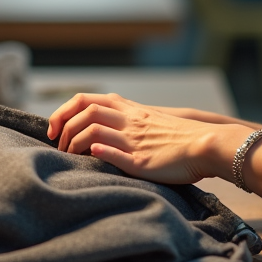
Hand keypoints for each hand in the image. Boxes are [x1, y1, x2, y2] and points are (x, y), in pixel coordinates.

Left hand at [46, 93, 240, 184]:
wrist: (207, 144)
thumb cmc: (178, 138)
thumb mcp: (149, 121)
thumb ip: (127, 121)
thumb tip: (101, 133)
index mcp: (129, 110)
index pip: (85, 100)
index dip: (63, 112)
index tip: (54, 129)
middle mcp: (128, 121)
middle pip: (85, 112)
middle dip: (63, 128)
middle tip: (59, 146)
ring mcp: (134, 141)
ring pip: (94, 131)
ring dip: (74, 144)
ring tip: (70, 157)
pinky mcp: (142, 161)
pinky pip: (116, 153)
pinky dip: (98, 152)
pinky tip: (91, 156)